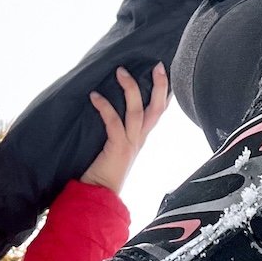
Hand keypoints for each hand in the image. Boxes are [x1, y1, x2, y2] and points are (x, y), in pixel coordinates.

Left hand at [81, 63, 169, 195]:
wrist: (99, 195)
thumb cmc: (103, 169)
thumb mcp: (116, 145)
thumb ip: (118, 128)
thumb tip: (108, 103)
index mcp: (140, 137)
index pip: (158, 112)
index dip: (165, 93)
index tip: (167, 73)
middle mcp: (139, 139)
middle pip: (157, 109)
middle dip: (159, 86)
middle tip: (158, 65)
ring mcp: (130, 144)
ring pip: (137, 112)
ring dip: (130, 89)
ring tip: (121, 71)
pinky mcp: (118, 148)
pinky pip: (113, 122)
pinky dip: (104, 107)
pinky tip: (94, 96)